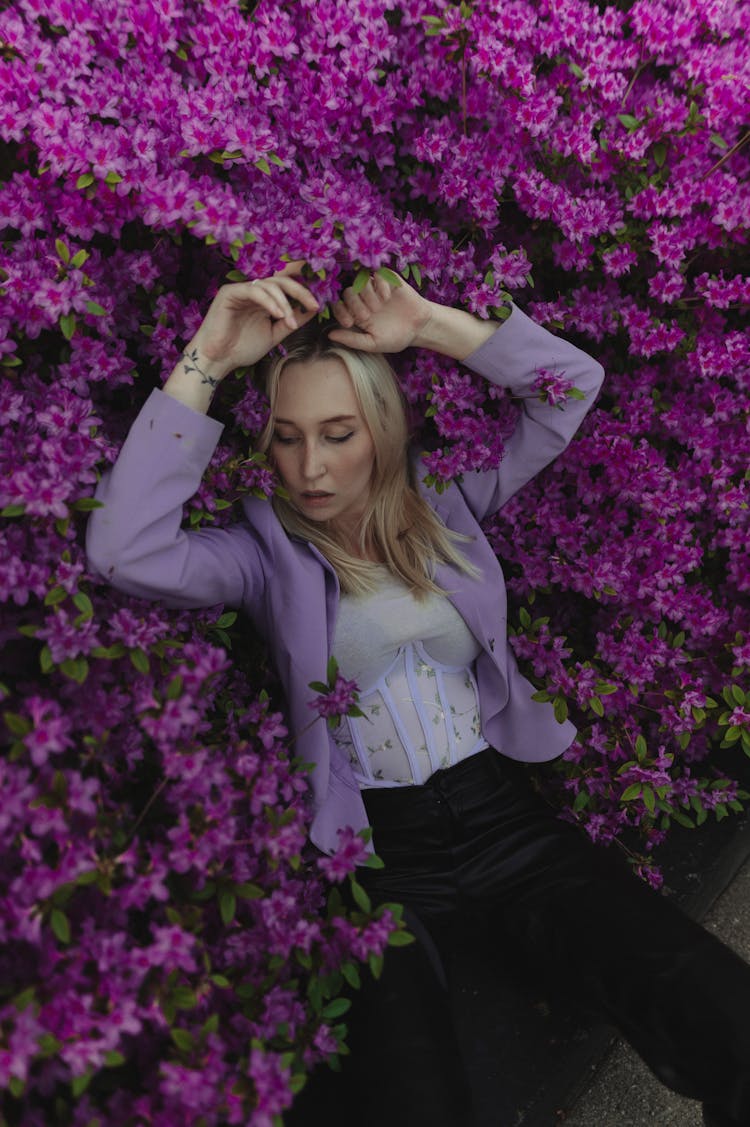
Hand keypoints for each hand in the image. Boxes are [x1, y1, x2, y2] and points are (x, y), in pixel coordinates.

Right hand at [186, 262, 319, 378]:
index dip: (302, 283)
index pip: (284, 283)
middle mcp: (253, 290)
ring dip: (285, 304)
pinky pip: (254, 290)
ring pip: (270, 285)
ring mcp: (241, 290)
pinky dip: (269, 302)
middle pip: (281, 280)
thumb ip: (291, 321)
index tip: (320, 294)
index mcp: (263, 298)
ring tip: (291, 322)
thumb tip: (312, 309)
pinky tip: (279, 315)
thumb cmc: (242, 348)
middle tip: (314, 304)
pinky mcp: (230, 293)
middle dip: (300, 291)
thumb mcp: (274, 334)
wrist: (218, 360)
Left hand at [328, 274, 433, 353]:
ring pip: (362, 283)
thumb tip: (330, 335)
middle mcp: (363, 300)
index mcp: (356, 314)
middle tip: (366, 316)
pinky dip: (380, 285)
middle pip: (348, 292)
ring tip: (379, 308)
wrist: (419, 328)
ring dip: (368, 295)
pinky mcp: (389, 280)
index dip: (340, 313)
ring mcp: (376, 289)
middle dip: (354, 304)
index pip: (339, 307)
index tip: (349, 323)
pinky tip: (387, 297)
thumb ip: (352, 340)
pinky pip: (378, 275)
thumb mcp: (372, 343)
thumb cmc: (395, 338)